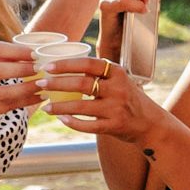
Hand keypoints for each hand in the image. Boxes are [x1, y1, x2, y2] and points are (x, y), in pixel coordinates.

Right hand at [0, 42, 42, 136]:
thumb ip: (0, 57)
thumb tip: (32, 51)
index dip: (16, 51)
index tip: (35, 54)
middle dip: (22, 69)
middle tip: (41, 68)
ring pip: (3, 93)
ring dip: (27, 88)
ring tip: (44, 84)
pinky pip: (6, 107)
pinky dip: (25, 101)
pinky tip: (39, 97)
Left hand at [37, 55, 160, 142]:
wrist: (149, 122)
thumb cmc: (127, 97)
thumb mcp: (118, 79)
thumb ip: (98, 73)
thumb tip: (64, 63)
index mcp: (117, 72)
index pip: (88, 64)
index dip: (66, 65)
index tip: (47, 67)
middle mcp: (118, 88)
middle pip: (82, 84)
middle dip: (57, 84)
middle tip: (40, 85)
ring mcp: (116, 108)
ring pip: (82, 106)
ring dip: (60, 107)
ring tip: (45, 106)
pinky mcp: (115, 126)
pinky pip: (88, 125)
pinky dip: (73, 123)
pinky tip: (61, 119)